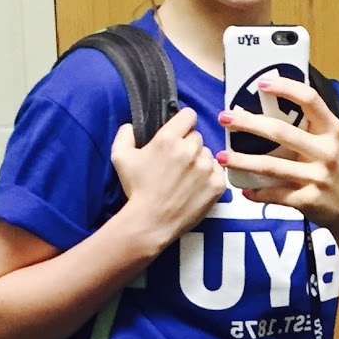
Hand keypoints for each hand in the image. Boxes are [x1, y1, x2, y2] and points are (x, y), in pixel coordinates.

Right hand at [111, 108, 225, 254]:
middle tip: (177, 163)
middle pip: (197, 137)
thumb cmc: (136, 191)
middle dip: (188, 146)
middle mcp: (190, 150)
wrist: (151, 222)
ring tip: (185, 178)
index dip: (183, 123)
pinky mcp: (216, 184)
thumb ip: (125, 134)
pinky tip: (195, 187)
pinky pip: (218, 171)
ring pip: (208, 154)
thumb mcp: (120, 158)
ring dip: (199, 162)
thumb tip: (132, 125)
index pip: (189, 115)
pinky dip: (210, 177)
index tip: (179, 133)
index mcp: (168, 138)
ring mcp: (206, 167)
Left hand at [217, 76, 338, 226]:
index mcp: (331, 129)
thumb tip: (271, 98)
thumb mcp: (328, 140)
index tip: (262, 83)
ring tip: (222, 157)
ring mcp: (317, 177)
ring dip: (243, 161)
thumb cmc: (330, 166)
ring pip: (272, 166)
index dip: (286, 88)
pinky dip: (256, 193)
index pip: (310, 100)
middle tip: (225, 117)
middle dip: (249, 123)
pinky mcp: (308, 200)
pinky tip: (244, 189)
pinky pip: (275, 195)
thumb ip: (308, 123)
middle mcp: (326, 151)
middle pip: (281, 132)